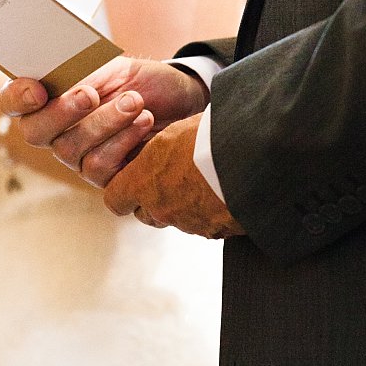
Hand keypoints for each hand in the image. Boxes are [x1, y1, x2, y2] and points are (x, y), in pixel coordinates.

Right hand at [0, 57, 208, 186]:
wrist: (178, 101)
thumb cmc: (138, 79)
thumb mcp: (111, 64)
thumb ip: (81, 69)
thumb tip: (57, 70)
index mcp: (46, 96)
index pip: (12, 100)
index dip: (17, 96)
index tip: (39, 89)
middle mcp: (53, 130)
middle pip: (34, 131)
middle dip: (63, 112)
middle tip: (91, 94)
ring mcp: (75, 156)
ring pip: (70, 149)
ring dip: (106, 122)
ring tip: (136, 103)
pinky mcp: (102, 177)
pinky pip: (99, 167)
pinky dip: (124, 140)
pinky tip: (144, 122)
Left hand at [104, 116, 244, 238]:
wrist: (251, 157)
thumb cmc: (210, 138)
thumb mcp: (173, 134)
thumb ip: (156, 151)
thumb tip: (155, 153)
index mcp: (143, 182)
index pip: (115, 199)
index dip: (122, 190)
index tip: (131, 180)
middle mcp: (161, 208)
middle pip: (145, 214)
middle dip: (154, 200)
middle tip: (171, 178)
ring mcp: (188, 223)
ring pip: (175, 219)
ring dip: (182, 206)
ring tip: (201, 180)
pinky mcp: (214, 231)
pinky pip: (204, 226)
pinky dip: (208, 213)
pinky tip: (221, 191)